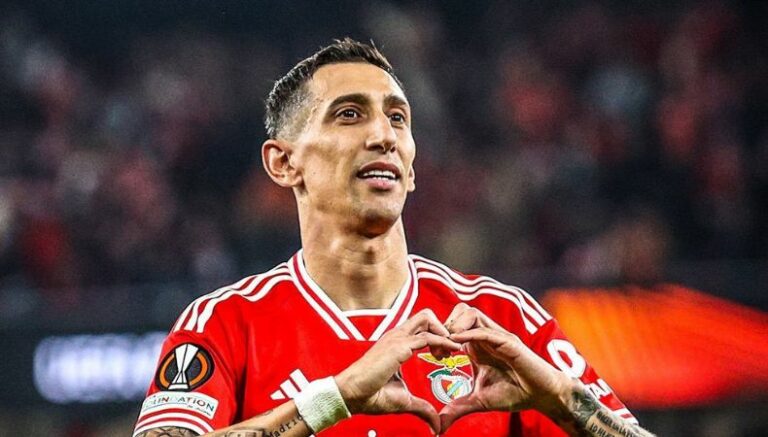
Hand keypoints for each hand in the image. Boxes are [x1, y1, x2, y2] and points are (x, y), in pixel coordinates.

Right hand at [335, 309, 460, 433]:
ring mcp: (397, 338)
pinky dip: (444, 340)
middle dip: (443, 328)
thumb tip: (435, 424)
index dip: (437, 337)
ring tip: (451, 351)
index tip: (445, 355)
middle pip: (426, 316)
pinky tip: (453, 349)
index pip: (421, 328)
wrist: (352, 395)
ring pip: (428, 318)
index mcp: (396, 344)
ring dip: (445, 332)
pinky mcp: (399, 346)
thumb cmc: (371, 395)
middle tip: (450, 349)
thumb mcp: (404, 399)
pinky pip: (427, 336)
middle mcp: (397, 336)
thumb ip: (422, 407)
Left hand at [439, 304, 571, 431]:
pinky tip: (457, 344)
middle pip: (459, 312)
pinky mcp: (509, 341)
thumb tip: (438, 428)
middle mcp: (484, 337)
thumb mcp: (479, 401)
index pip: (453, 326)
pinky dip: (469, 333)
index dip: (439, 336)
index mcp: (476, 346)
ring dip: (455, 326)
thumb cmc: (514, 393)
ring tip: (448, 346)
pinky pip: (486, 330)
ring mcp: (497, 336)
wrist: (541, 395)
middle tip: (440, 349)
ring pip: (470, 313)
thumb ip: (458, 409)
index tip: (435, 356)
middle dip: (444, 326)